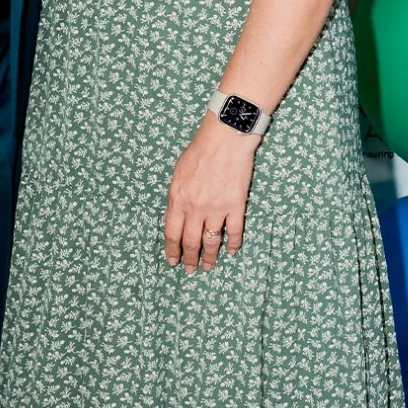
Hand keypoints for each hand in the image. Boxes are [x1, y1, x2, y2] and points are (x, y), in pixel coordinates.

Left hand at [164, 115, 258, 272]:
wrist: (224, 138)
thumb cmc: (200, 150)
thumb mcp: (178, 172)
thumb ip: (177, 195)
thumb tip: (178, 214)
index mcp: (178, 198)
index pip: (172, 232)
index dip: (172, 249)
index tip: (173, 261)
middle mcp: (195, 207)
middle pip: (191, 241)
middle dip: (190, 258)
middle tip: (191, 270)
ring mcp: (216, 208)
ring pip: (212, 241)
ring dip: (210, 257)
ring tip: (208, 267)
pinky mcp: (235, 206)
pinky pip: (234, 232)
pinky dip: (234, 245)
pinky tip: (232, 252)